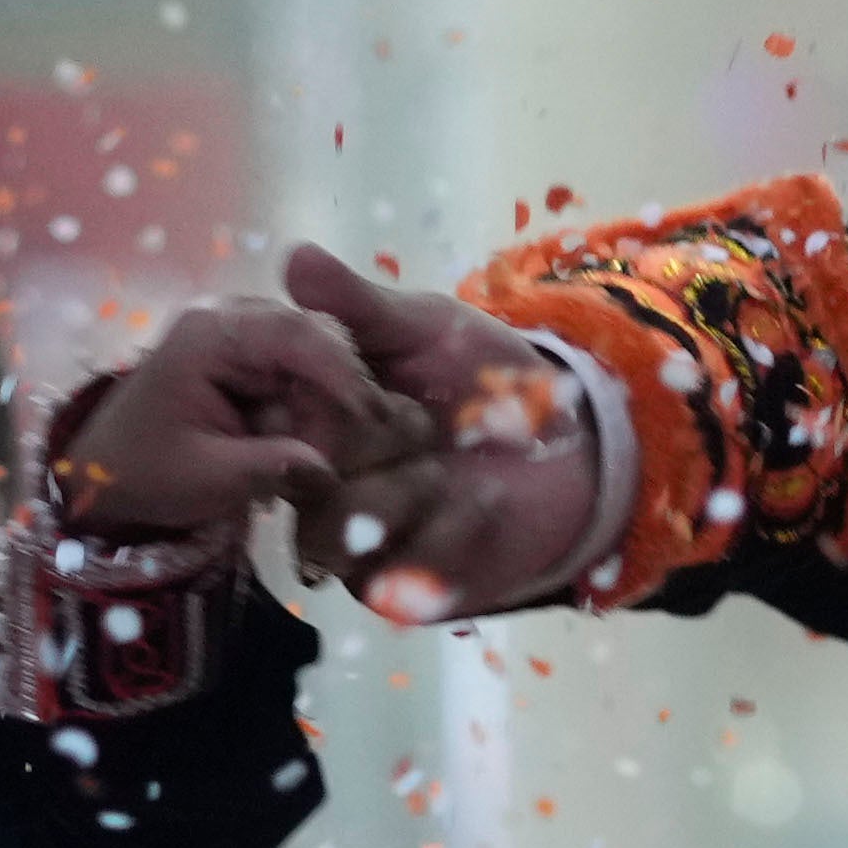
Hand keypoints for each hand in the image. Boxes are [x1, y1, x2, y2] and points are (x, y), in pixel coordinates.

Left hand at [61, 293, 423, 553]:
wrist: (108, 479)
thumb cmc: (146, 475)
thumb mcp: (206, 480)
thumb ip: (270, 468)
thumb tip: (329, 469)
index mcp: (210, 333)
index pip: (293, 333)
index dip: (341, 371)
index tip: (373, 416)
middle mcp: (234, 319)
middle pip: (317, 339)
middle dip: (335, 398)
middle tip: (333, 456)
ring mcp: (247, 338)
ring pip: (320, 362)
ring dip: (324, 413)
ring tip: (307, 461)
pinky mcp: (257, 363)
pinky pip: (307, 380)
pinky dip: (313, 418)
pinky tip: (303, 451)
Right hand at [264, 244, 619, 620]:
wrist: (571, 447)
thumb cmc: (487, 380)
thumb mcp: (427, 329)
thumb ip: (360, 306)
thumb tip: (293, 256)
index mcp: (313, 422)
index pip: (276, 419)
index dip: (318, 399)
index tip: (374, 383)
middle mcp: (322, 488)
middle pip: (297, 483)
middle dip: (365, 448)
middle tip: (423, 423)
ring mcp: (358, 546)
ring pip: (330, 538)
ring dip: (397, 497)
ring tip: (449, 468)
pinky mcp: (404, 591)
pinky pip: (397, 574)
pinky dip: (448, 531)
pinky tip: (488, 502)